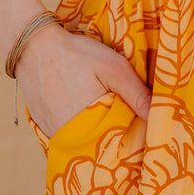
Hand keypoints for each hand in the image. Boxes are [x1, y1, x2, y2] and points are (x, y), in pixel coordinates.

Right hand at [14, 24, 151, 138]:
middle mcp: (70, 137)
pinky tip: (87, 115)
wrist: (32, 46)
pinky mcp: (44, 128)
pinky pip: (68, 137)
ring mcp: (54, 134)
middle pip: (102, 148)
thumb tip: (161, 117)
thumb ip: (137, 93)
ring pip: (84, 144)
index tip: (147, 134)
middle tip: (129, 124)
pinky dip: (80, 131)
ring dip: (98, 137)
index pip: (120, 146)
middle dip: (117, 141)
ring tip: (109, 119)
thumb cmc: (76, 54)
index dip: (135, 141)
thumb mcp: (113, 68)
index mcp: (91, 126)